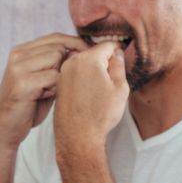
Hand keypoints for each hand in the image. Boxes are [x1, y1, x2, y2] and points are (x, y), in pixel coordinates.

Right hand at [0, 33, 88, 151]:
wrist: (6, 128)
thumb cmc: (29, 104)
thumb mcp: (42, 79)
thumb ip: (57, 64)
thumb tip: (84, 51)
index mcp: (22, 51)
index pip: (55, 37)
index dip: (76, 45)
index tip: (90, 57)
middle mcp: (18, 55)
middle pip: (58, 47)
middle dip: (68, 63)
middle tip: (66, 82)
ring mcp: (18, 68)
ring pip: (56, 59)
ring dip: (60, 77)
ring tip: (49, 91)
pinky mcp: (22, 83)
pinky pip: (53, 77)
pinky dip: (55, 89)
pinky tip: (43, 98)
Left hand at [53, 41, 128, 157]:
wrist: (77, 137)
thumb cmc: (100, 115)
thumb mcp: (120, 88)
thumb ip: (119, 66)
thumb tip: (117, 54)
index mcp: (89, 59)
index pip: (107, 45)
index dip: (118, 52)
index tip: (121, 61)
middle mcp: (72, 62)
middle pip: (94, 52)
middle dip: (104, 61)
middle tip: (113, 78)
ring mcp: (63, 73)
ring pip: (84, 63)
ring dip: (93, 70)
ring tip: (101, 89)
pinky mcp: (59, 84)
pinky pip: (75, 74)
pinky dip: (83, 79)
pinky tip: (89, 95)